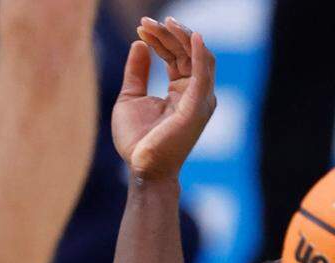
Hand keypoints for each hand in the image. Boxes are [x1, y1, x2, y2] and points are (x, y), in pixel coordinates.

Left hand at [112, 17, 216, 180]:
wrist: (141, 168)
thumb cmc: (137, 140)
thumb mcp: (131, 97)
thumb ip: (138, 71)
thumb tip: (139, 43)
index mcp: (182, 91)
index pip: (177, 55)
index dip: (161, 39)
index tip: (141, 27)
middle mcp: (195, 93)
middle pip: (188, 52)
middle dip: (169, 33)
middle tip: (147, 22)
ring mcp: (200, 99)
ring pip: (199, 56)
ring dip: (181, 37)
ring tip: (163, 22)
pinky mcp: (198, 106)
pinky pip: (204, 73)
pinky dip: (200, 53)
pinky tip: (192, 36)